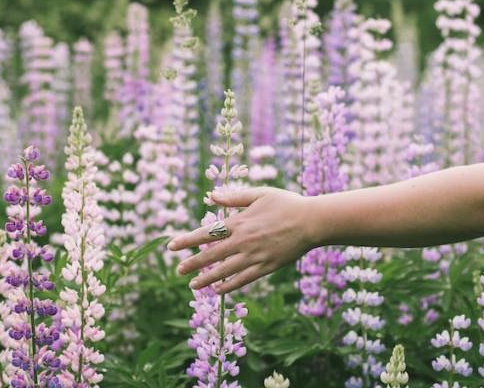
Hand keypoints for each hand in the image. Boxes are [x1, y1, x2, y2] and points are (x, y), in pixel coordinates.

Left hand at [168, 187, 315, 293]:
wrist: (312, 221)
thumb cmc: (286, 204)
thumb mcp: (259, 194)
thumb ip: (234, 197)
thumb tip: (212, 196)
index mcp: (239, 222)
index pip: (206, 234)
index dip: (187, 240)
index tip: (172, 246)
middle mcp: (243, 241)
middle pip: (211, 255)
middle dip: (192, 263)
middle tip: (177, 270)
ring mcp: (255, 256)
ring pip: (225, 270)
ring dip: (207, 278)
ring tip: (193, 285)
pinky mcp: (266, 267)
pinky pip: (243, 279)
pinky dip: (229, 285)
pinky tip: (218, 290)